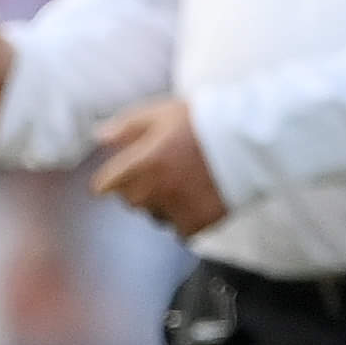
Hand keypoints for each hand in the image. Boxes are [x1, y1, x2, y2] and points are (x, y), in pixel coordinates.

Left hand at [89, 96, 226, 235]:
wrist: (247, 143)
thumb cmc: (200, 122)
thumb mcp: (160, 113)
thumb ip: (126, 126)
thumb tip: (97, 138)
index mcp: (141, 163)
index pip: (105, 187)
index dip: (111, 179)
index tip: (120, 175)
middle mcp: (154, 190)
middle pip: (130, 201)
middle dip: (138, 188)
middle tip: (162, 171)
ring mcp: (175, 209)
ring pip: (155, 216)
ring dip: (161, 205)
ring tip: (184, 182)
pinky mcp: (197, 224)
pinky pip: (179, 230)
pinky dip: (185, 219)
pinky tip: (197, 198)